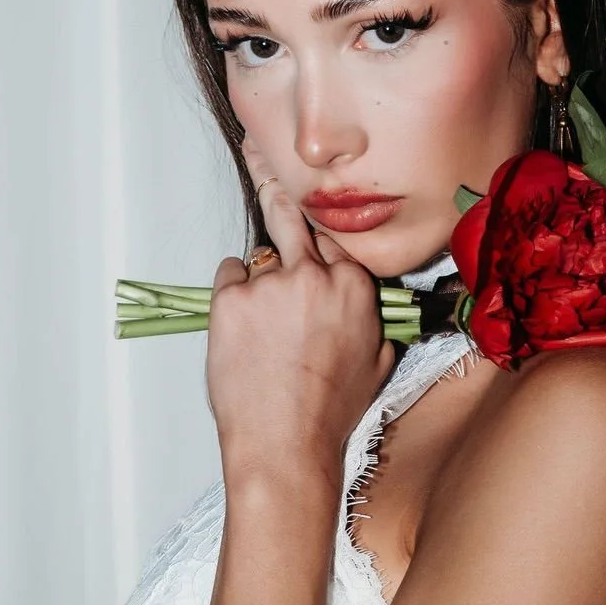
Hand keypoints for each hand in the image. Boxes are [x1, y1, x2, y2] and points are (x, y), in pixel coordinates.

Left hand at [206, 178, 396, 486]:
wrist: (285, 444)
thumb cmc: (330, 413)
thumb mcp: (377, 364)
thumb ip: (376, 324)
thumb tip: (376, 315)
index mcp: (355, 287)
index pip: (335, 237)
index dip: (318, 235)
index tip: (306, 213)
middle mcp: (315, 276)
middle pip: (294, 217)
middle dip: (280, 194)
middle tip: (262, 159)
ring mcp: (270, 284)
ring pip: (260, 255)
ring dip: (259, 278)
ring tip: (260, 323)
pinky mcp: (232, 298)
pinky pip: (229, 275)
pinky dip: (231, 292)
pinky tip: (240, 325)